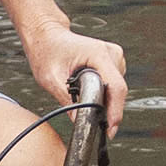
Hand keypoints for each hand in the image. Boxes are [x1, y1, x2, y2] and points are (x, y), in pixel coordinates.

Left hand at [22, 24, 128, 140]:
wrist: (47, 36)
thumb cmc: (47, 51)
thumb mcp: (50, 78)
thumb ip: (66, 100)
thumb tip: (79, 121)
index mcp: (98, 53)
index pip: (116, 87)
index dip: (116, 111)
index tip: (110, 128)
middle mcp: (111, 53)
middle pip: (118, 91)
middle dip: (106, 107)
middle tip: (88, 119)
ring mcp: (114, 57)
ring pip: (116, 90)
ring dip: (103, 99)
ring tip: (80, 94)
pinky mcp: (113, 63)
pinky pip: (113, 86)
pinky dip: (103, 93)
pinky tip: (86, 88)